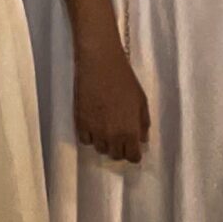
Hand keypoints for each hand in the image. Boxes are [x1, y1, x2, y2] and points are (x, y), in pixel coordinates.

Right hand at [73, 36, 150, 163]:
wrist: (99, 64)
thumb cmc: (124, 80)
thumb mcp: (141, 102)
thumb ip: (143, 123)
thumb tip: (142, 139)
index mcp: (130, 131)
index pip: (133, 157)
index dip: (134, 154)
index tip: (133, 147)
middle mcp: (112, 136)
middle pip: (116, 155)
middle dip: (120, 149)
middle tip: (120, 136)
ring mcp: (94, 130)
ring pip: (100, 149)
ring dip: (104, 142)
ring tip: (106, 129)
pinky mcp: (80, 122)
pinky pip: (85, 140)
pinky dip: (90, 136)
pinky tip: (93, 125)